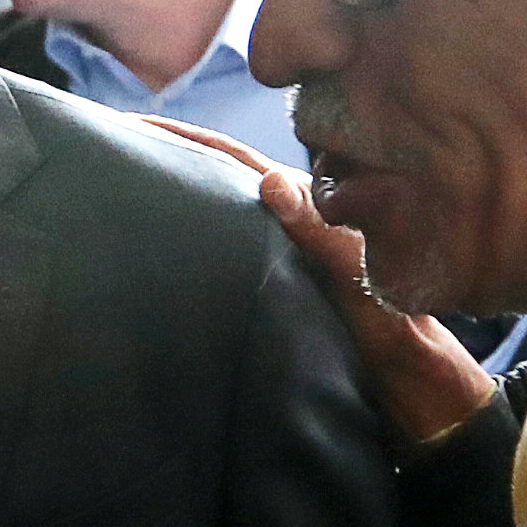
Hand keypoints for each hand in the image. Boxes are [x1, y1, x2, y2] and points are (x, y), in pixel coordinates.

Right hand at [137, 114, 498, 447]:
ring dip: (172, 207)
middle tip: (104, 154)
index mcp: (311, 214)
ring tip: (116, 199)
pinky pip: (222, 263)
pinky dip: (187, 253)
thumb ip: (326, 239)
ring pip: (216, 221)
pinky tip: (157, 260)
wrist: (423, 401)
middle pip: (218, 184)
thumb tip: (269, 182)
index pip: (238, 163)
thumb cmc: (403, 345)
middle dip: (166, 163)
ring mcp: (280, 264)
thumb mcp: (367, 289)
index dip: (187, 140)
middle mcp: (290, 231)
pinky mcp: (274, 298)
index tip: (132, 125)